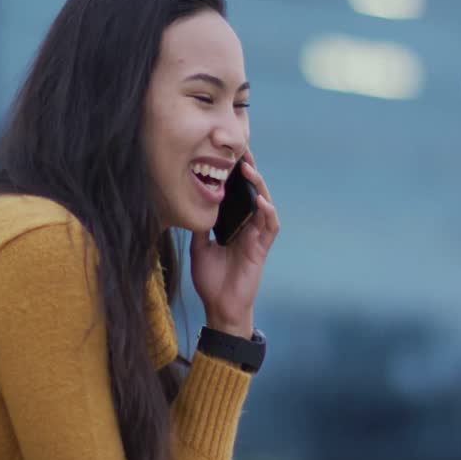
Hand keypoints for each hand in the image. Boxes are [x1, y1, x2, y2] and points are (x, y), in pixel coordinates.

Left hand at [191, 149, 279, 337]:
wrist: (219, 308)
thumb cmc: (211, 281)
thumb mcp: (199, 248)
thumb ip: (200, 228)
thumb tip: (190, 208)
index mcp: (234, 226)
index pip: (239, 196)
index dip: (236, 176)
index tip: (230, 156)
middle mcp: (248, 229)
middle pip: (254, 194)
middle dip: (250, 173)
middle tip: (243, 152)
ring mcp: (257, 238)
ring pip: (264, 206)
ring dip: (259, 187)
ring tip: (250, 170)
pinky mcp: (261, 250)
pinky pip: (270, 228)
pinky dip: (267, 213)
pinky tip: (261, 202)